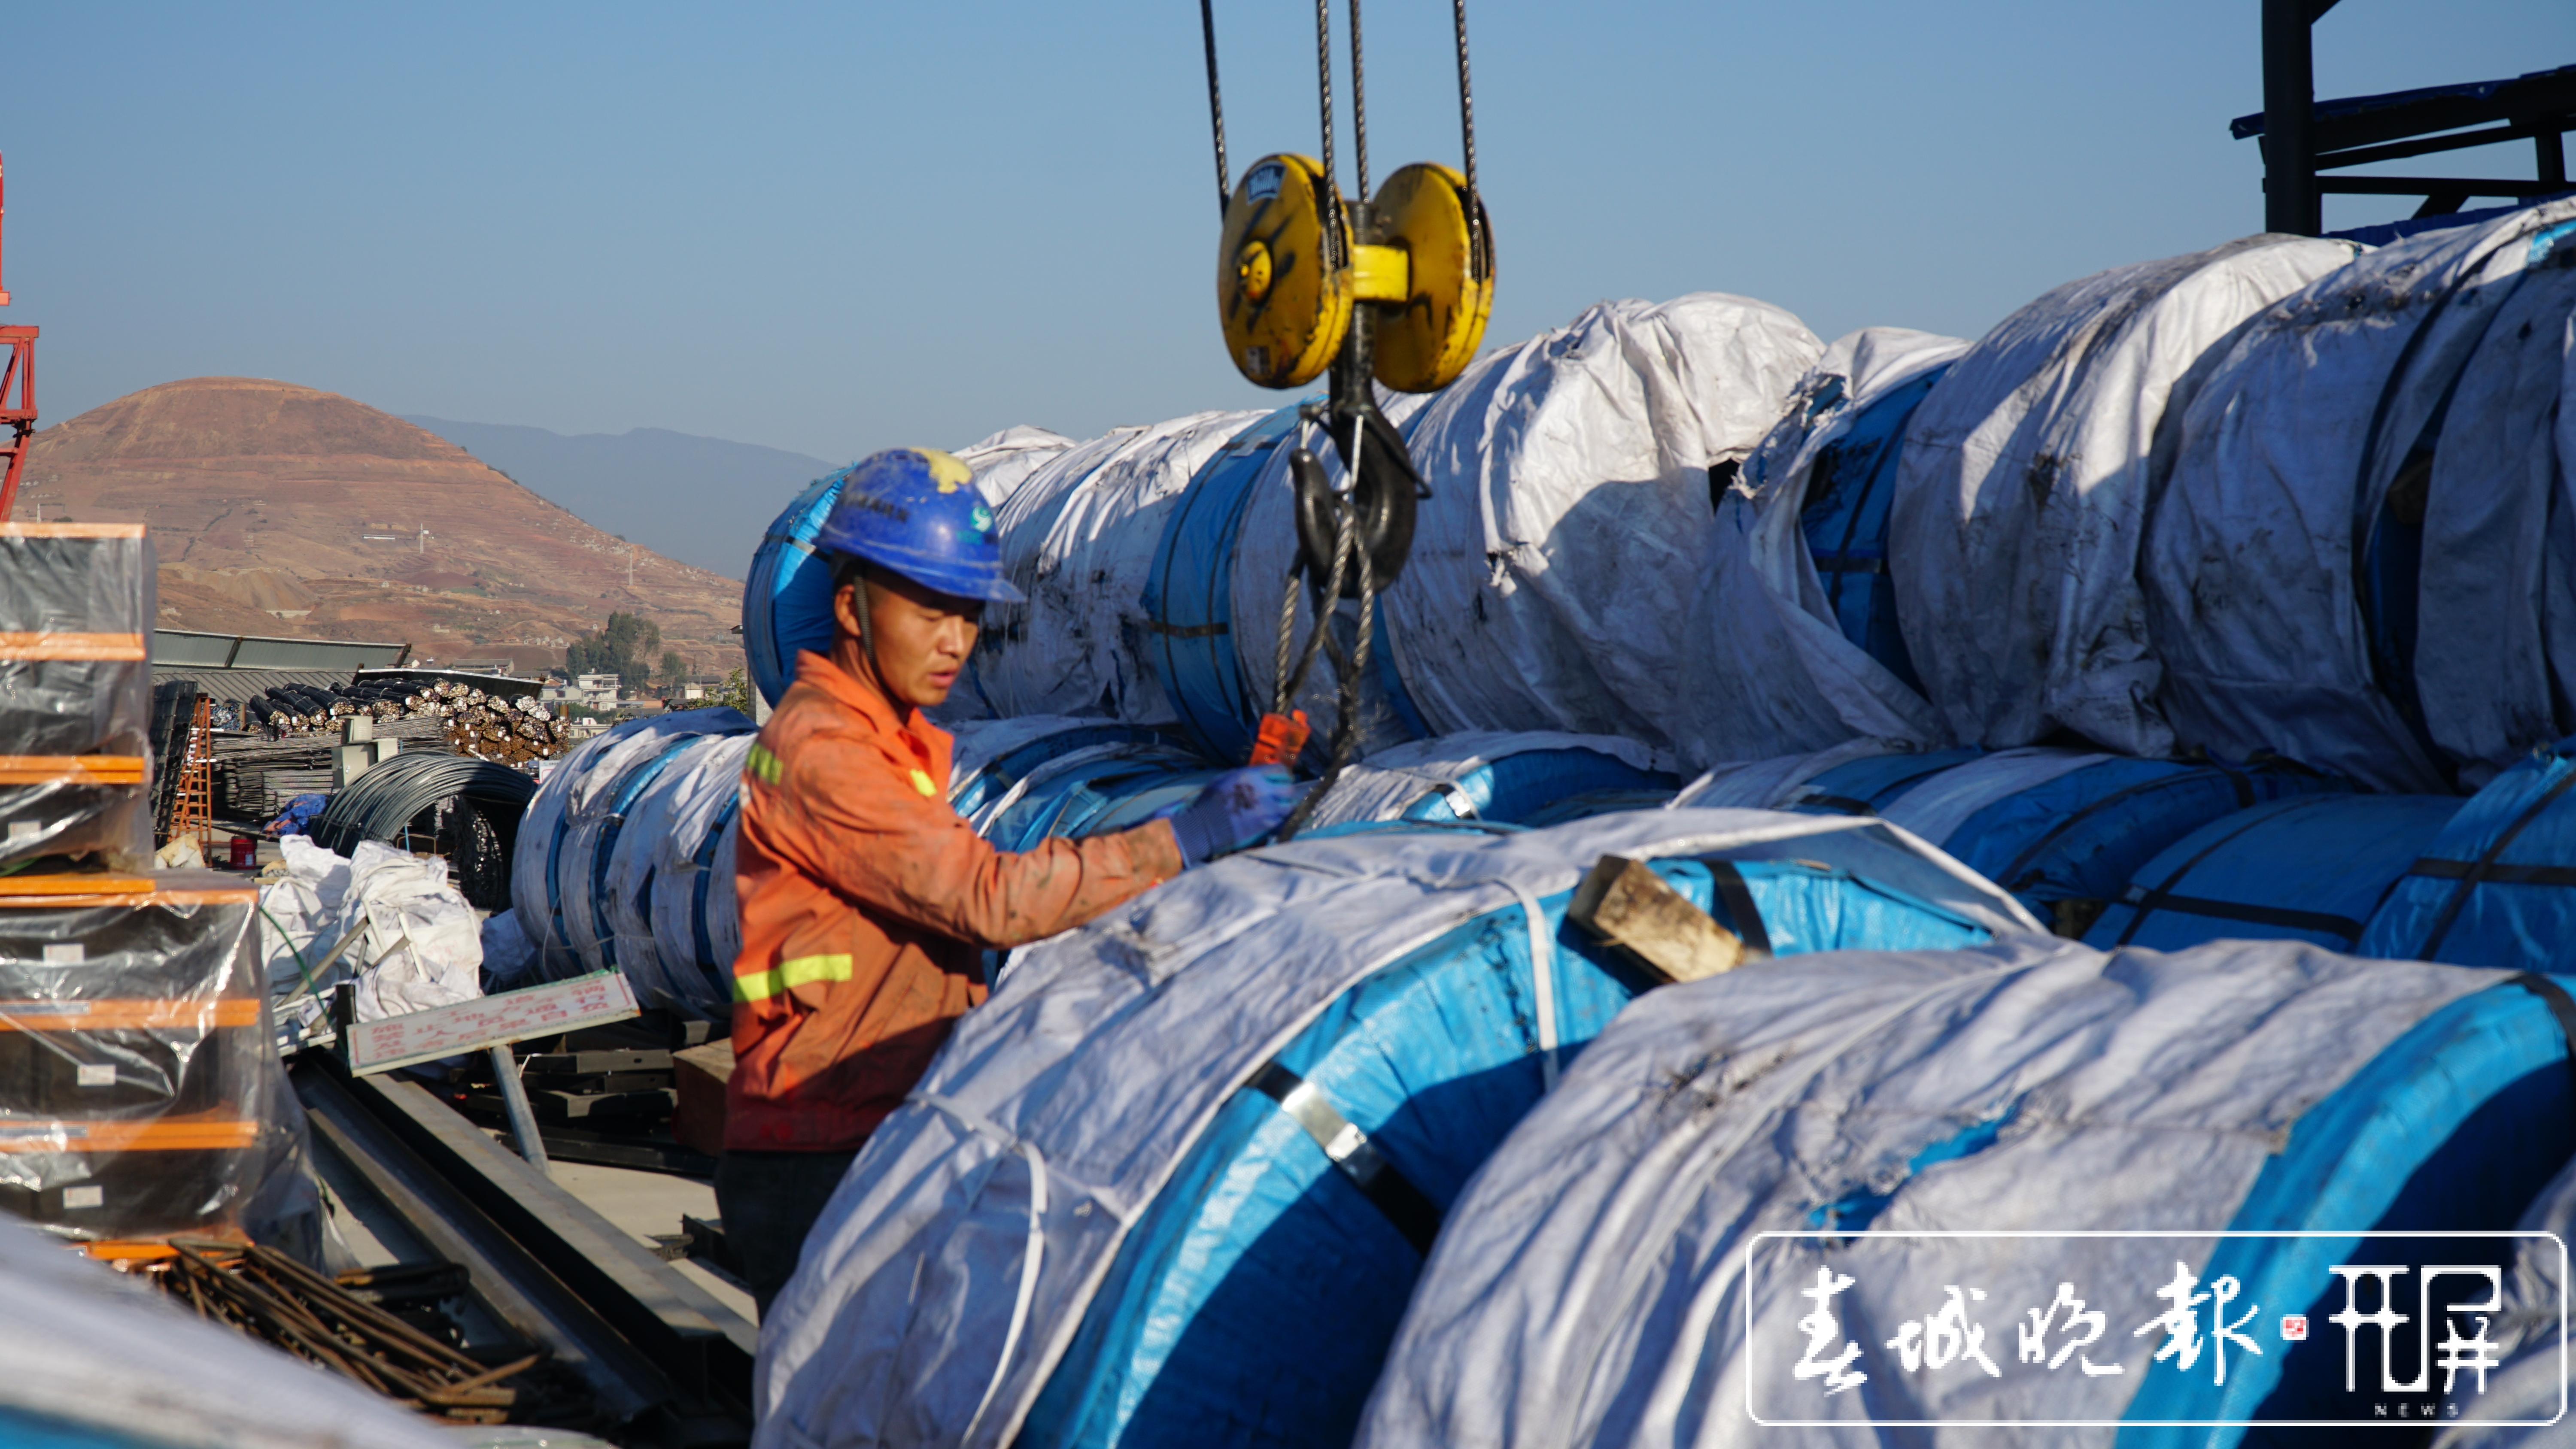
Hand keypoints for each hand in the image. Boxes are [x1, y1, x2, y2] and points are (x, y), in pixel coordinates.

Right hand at [1166, 766, 1298, 865]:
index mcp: (1252, 775)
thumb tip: (1256, 775)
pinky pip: (1283, 820)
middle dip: (1285, 790)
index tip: (1280, 778)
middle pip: (1288, 787)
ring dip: (1285, 806)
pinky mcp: (1268, 825)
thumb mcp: (1224, 779)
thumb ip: (1244, 775)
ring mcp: (1268, 808)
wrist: (1206, 826)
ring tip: (1278, 809)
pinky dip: (1281, 820)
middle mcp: (1264, 790)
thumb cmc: (1211, 801)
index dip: (1282, 774)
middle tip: (1280, 794)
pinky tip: (1275, 820)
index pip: (1280, 770)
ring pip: (1289, 805)